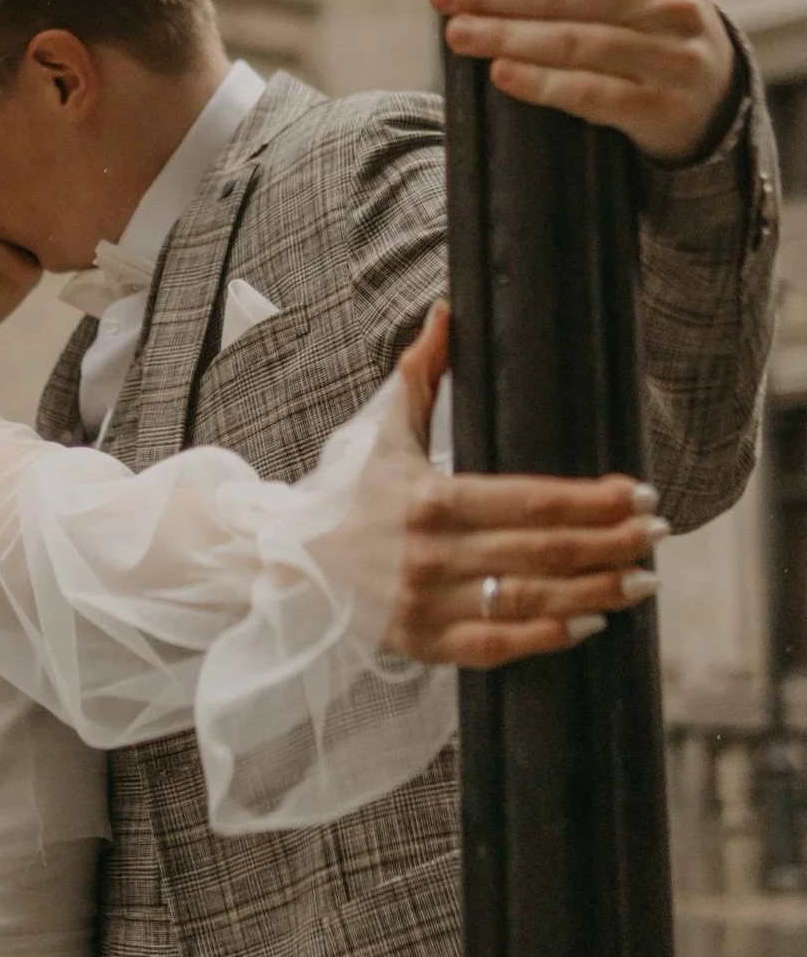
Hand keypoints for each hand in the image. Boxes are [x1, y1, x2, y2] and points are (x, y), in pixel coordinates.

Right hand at [389, 305, 665, 667]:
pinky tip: (591, 622)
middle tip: (658, 534)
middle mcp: (432, 554)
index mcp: (429, 499)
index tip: (638, 492)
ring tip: (644, 581)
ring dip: (597, 591)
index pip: (531, 499)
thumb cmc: (355, 496)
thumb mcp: (385, 433)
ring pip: (531, 601)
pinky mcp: (427, 644)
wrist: (298, 565)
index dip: (592, 499)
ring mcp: (430, 603)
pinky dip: (549, 637)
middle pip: (543, 551)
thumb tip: (447, 311)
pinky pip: (500, 645)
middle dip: (611, 542)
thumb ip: (421, 373)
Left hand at [429, 0, 736, 164]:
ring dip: (506, 36)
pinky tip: (499, 74)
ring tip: (456, 32)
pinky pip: (590, 94)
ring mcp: (667, 56)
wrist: (709, 92)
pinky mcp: (655, 107)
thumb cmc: (662, 7)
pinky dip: (541, 84)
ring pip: (574, 42)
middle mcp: (670, 0)